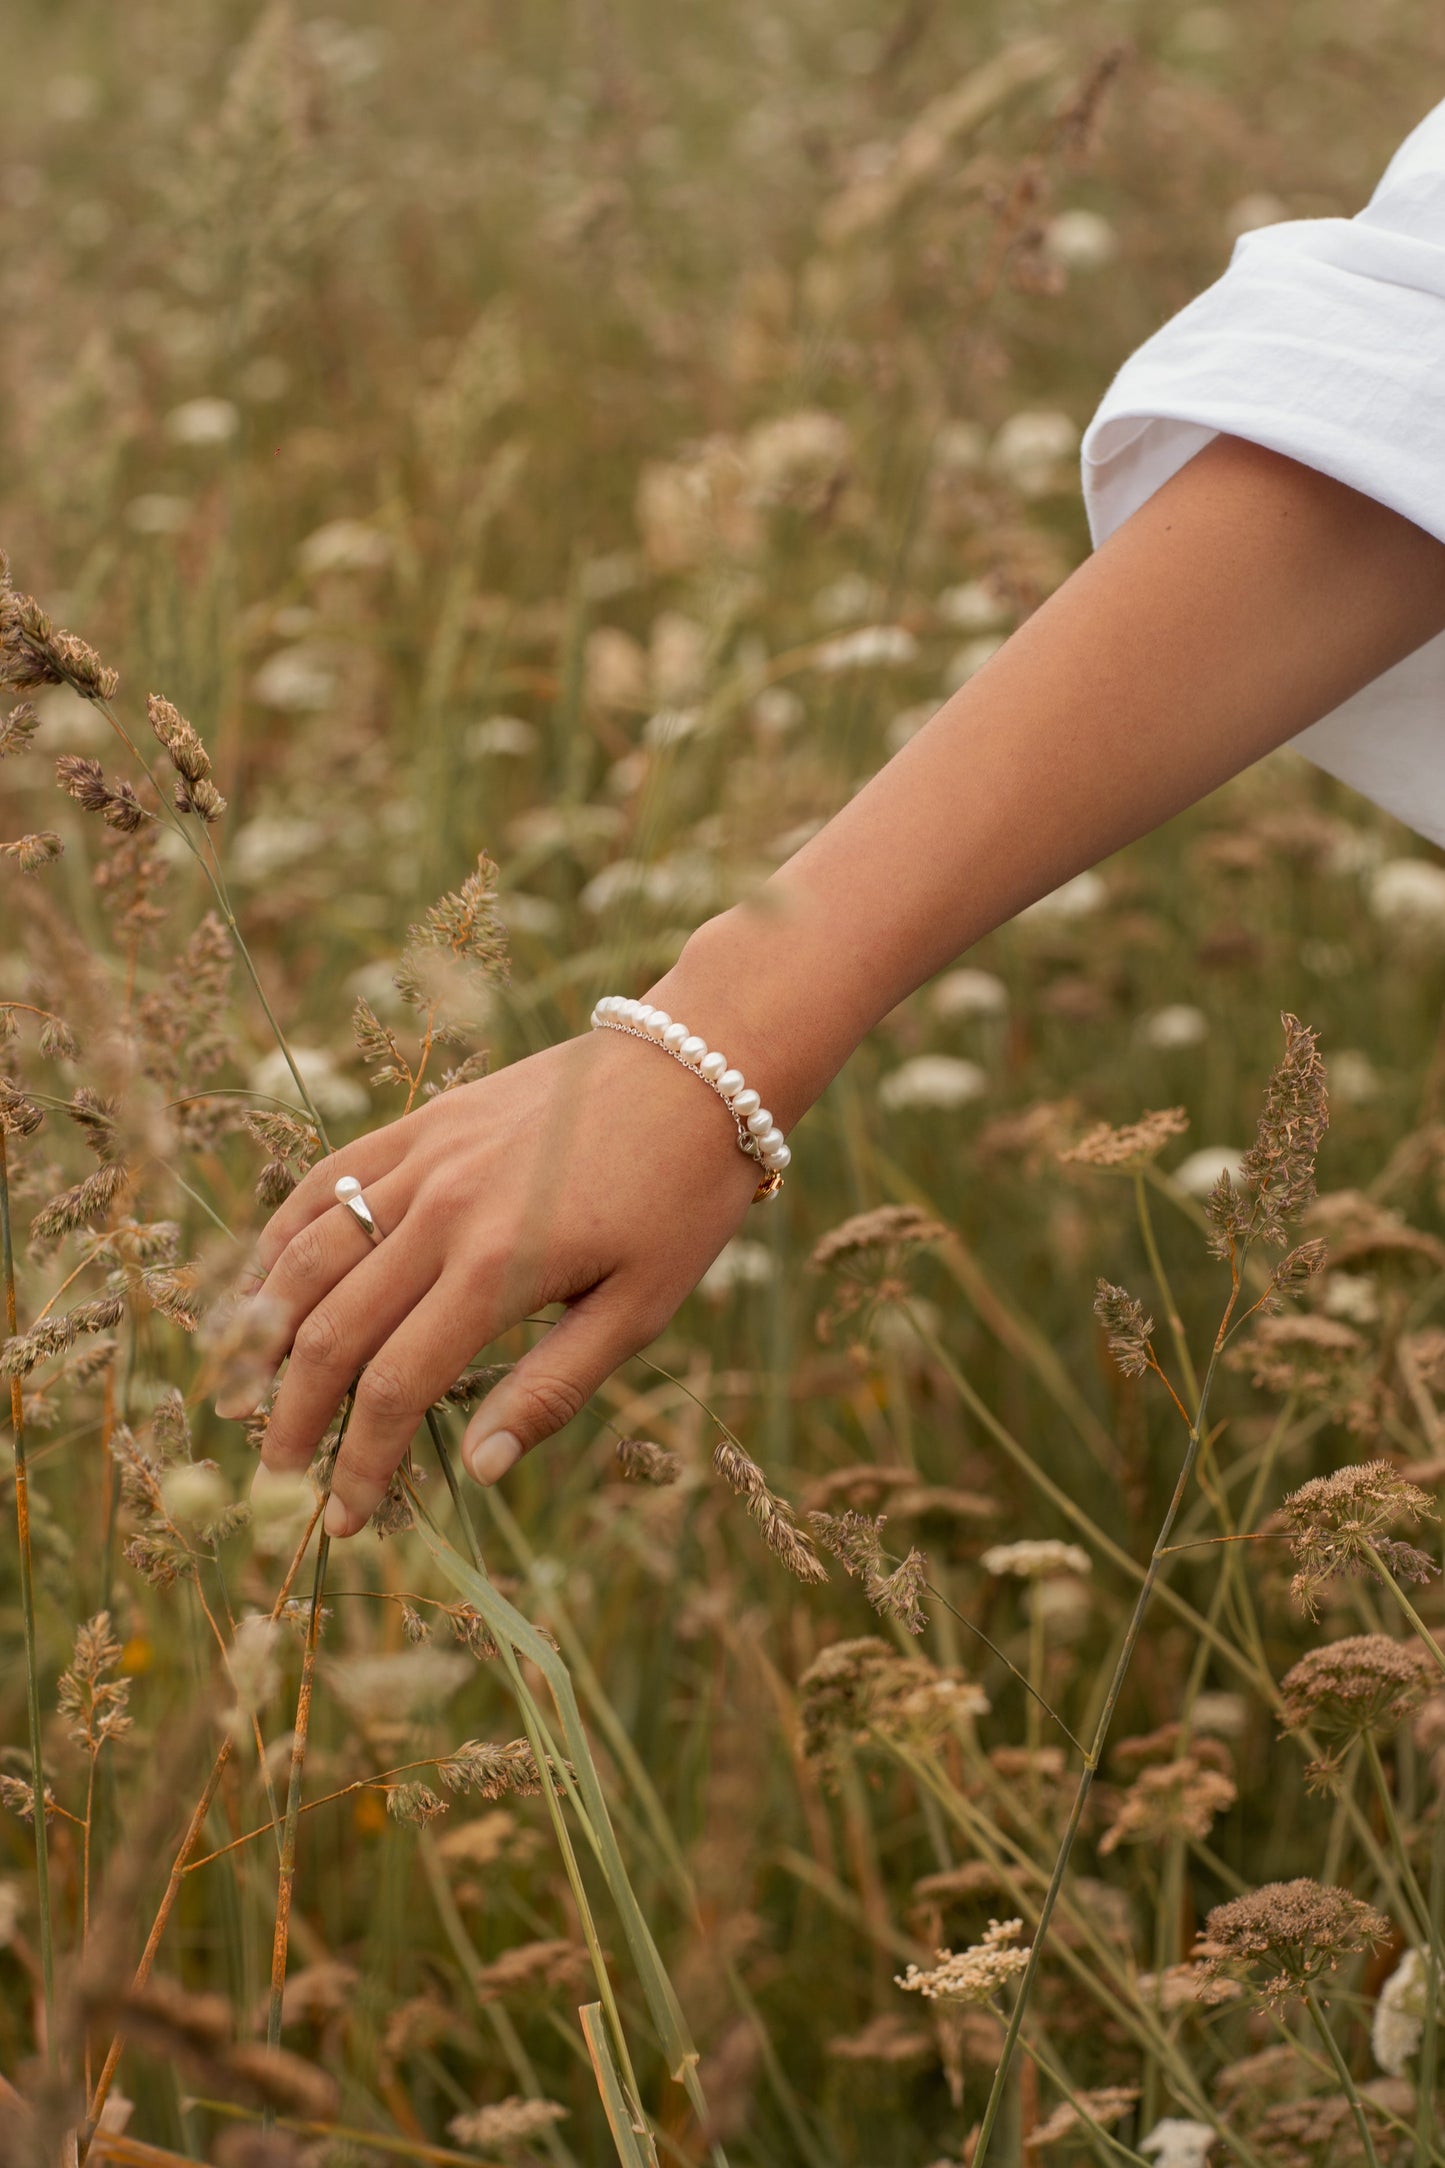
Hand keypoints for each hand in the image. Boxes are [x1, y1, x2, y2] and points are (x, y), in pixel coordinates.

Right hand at [218, 1026, 763, 1536]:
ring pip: (310, 1255)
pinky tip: (263, 1286)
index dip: (362, 1462)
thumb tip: (480, 1471)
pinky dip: (282, 1238)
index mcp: (500, 1268)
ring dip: (267, 1333)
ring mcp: (425, 1157)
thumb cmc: (681, 1199)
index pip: (396, 1387)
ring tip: (249, 1396)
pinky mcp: (424, 1121)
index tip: (347, 1518)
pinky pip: (329, 1182)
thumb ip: (552, 1389)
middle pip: (331, 1330)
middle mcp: (443, 1210)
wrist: (697, 1066)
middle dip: (297, 1415)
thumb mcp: (641, 1309)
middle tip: (280, 1474)